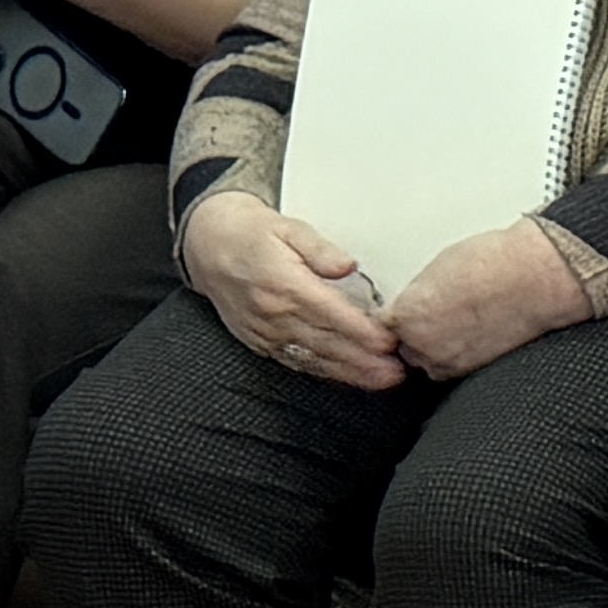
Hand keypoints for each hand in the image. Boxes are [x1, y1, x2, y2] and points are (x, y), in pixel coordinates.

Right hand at [189, 192, 403, 388]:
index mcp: (284, 283)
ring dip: (349, 372)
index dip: (360, 331)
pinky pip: (295, 362)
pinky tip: (347, 377)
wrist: (210, 246)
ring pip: (313, 358)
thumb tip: (347, 265)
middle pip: (326, 342)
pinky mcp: (260, 342)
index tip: (387, 341)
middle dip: (363, 360)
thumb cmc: (254, 235)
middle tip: (397, 371)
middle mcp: (273, 313)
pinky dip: (323, 372)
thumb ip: (320, 248)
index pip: (330, 313)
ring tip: (382, 380)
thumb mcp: (289, 227)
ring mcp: (265, 332)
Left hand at [384, 217, 583, 382]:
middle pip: (400, 346)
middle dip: (411, 333)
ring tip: (457, 322)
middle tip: (435, 313)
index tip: (400, 312)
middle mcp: (422, 344)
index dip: (392, 317)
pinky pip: (450, 367)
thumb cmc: (497, 263)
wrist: (538, 278)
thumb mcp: (439, 266)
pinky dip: (456, 354)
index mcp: (406, 314)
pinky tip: (472, 332)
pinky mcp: (471, 371)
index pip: (378, 325)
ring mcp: (447, 361)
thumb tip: (415, 302)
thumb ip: (417, 293)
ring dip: (433, 347)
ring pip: (425, 360)